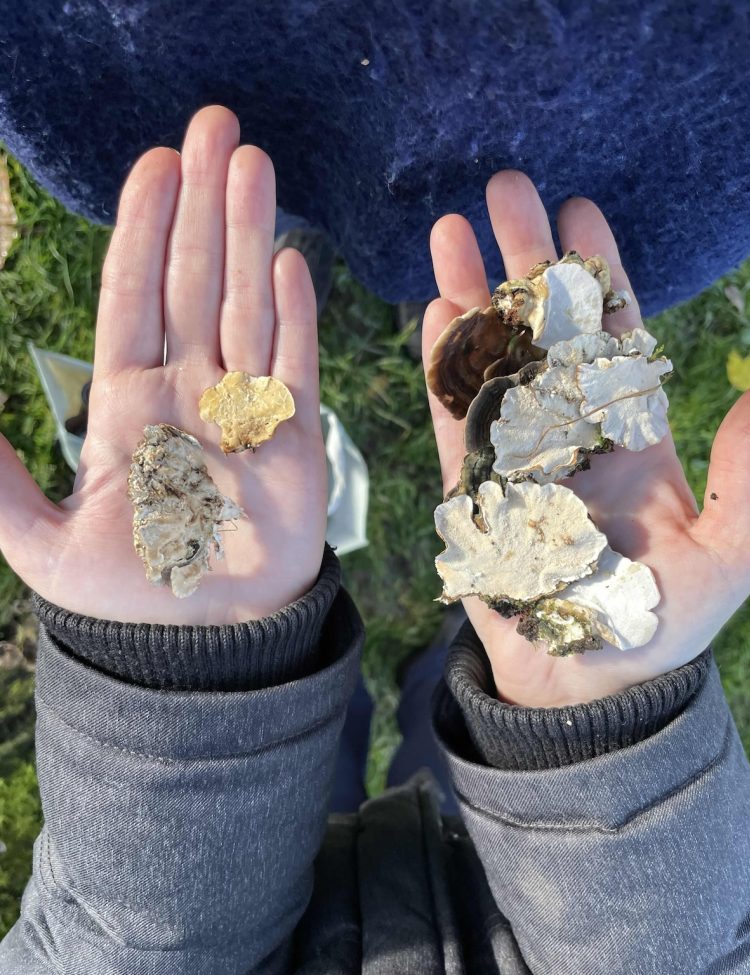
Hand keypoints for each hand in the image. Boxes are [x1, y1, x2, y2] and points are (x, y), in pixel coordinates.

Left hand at [0, 106, 326, 625]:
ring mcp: (243, 409)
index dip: (141, 229)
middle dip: (200, 205)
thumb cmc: (131, 599)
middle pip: (192, 280)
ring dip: (247, 236)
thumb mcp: (44, 546)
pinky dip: (294, 314)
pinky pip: (293, 364)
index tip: (154, 164)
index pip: (133, 296)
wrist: (208, 644)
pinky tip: (288, 260)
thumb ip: (0, 486)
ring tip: (251, 165)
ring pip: (244, 304)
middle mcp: (187, 390)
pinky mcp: (293, 439)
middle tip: (213, 128)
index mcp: (127, 402)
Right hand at [423, 171, 749, 706]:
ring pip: (491, 359)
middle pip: (545, 327)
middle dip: (526, 259)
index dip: (599, 272)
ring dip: (473, 296)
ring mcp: (516, 453)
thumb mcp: (730, 556)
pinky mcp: (471, 486)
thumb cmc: (661, 625)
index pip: (616, 334)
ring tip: (448, 231)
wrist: (584, 683)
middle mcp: (572, 430)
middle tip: (504, 187)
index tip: (582, 210)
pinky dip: (445, 367)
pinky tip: (435, 315)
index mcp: (635, 434)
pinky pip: (455, 417)